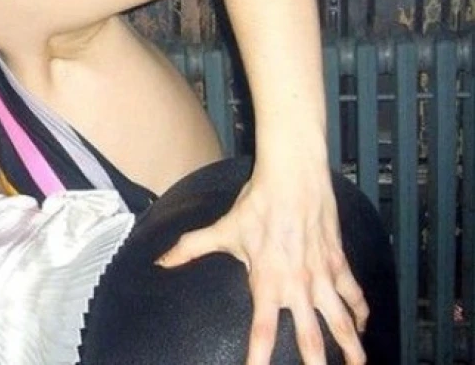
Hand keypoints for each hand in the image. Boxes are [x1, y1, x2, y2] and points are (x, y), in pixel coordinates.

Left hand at [155, 161, 368, 364]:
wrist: (293, 177)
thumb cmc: (257, 203)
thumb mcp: (221, 230)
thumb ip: (190, 249)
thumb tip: (161, 261)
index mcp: (267, 282)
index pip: (262, 331)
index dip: (259, 357)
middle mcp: (298, 285)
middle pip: (311, 337)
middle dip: (316, 363)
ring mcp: (322, 275)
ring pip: (342, 321)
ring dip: (352, 347)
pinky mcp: (339, 262)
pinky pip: (354, 293)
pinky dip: (361, 312)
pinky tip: (363, 327)